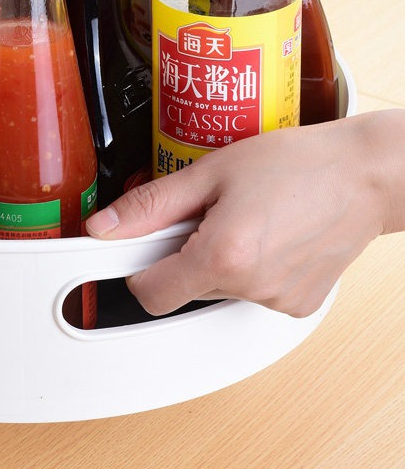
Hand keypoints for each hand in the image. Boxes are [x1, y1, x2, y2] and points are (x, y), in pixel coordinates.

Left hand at [86, 112, 402, 317]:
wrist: (364, 173)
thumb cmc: (298, 163)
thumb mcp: (212, 171)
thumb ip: (151, 205)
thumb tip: (104, 226)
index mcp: (223, 256)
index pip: (149, 294)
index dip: (136, 266)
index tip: (137, 244)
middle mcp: (251, 287)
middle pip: (184, 288)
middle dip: (182, 252)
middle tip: (207, 210)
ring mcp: (277, 301)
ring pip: (218, 289)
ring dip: (218, 258)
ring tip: (246, 216)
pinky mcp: (298, 305)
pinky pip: (253, 292)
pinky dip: (251, 267)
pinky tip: (271, 234)